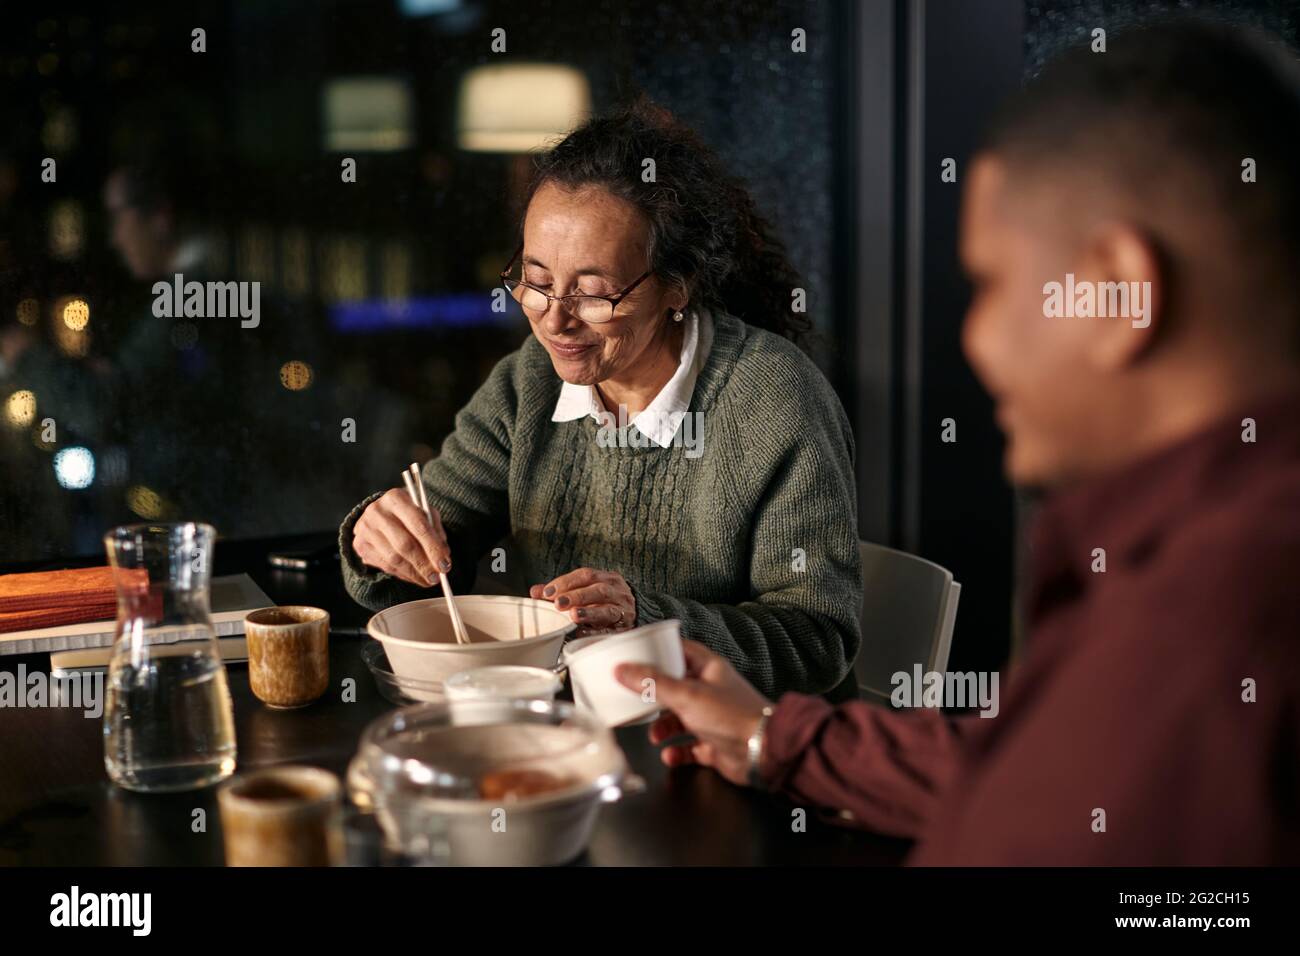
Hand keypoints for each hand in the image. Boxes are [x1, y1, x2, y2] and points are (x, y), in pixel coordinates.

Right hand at [352, 487, 450, 586]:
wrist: (378, 515)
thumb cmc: (407, 514)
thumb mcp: (424, 514)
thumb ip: (436, 532)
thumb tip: (444, 556)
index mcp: (396, 498)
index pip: (419, 525)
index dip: (433, 547)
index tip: (445, 565)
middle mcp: (377, 511)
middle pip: (404, 544)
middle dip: (424, 564)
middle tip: (438, 578)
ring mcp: (365, 529)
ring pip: (394, 558)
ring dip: (414, 573)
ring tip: (428, 580)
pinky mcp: (360, 545)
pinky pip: (385, 565)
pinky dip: (403, 574)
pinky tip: (414, 577)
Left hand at [529, 567, 634, 636]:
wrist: (630, 614)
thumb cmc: (603, 601)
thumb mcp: (585, 590)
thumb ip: (560, 591)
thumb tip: (535, 592)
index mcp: (607, 578)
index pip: (586, 575)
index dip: (566, 582)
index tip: (547, 592)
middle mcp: (618, 592)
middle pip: (598, 590)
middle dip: (577, 596)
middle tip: (558, 604)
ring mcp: (623, 611)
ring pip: (608, 610)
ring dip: (589, 613)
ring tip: (573, 616)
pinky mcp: (624, 629)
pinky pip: (611, 631)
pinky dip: (596, 632)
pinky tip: (582, 633)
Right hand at [614, 640, 771, 786]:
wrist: (762, 752)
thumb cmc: (733, 716)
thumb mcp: (686, 694)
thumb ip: (653, 683)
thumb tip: (623, 670)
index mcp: (709, 669)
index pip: (680, 651)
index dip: (658, 653)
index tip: (635, 658)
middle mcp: (710, 691)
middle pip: (675, 687)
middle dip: (654, 698)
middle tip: (635, 700)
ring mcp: (713, 718)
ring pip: (679, 719)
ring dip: (663, 728)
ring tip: (655, 736)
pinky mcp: (714, 744)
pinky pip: (689, 747)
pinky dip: (677, 751)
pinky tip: (670, 755)